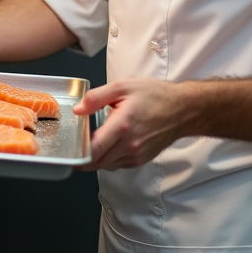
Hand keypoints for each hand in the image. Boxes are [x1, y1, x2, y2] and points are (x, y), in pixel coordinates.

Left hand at [73, 78, 189, 170]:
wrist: (182, 109)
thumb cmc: (155, 96)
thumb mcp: (122, 87)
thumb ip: (96, 98)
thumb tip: (78, 110)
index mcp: (122, 126)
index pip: (94, 149)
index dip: (78, 153)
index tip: (69, 149)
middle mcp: (129, 145)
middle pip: (97, 162)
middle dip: (83, 156)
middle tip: (76, 145)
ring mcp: (136, 155)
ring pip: (107, 165)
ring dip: (96, 158)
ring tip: (94, 141)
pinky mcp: (141, 159)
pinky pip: (118, 164)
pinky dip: (109, 158)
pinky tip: (110, 143)